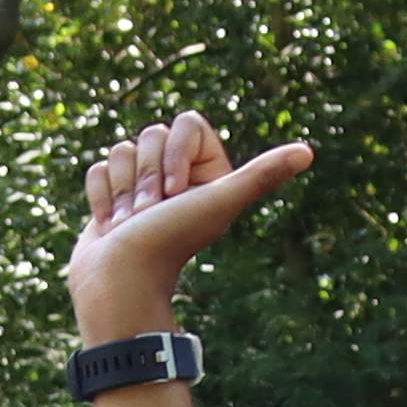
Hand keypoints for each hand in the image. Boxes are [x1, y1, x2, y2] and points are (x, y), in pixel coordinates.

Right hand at [69, 109, 312, 339]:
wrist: (118, 282)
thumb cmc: (169, 243)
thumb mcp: (218, 204)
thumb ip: (261, 176)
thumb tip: (308, 152)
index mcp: (206, 174)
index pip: (184, 124)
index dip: (174, 154)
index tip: (175, 193)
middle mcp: (176, 178)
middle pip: (150, 134)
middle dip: (145, 177)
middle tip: (150, 215)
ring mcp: (142, 187)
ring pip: (122, 149)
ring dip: (122, 191)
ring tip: (129, 224)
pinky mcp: (112, 196)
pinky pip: (99, 168)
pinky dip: (100, 198)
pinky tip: (110, 225)